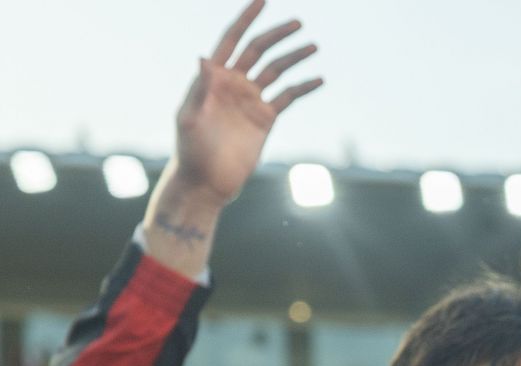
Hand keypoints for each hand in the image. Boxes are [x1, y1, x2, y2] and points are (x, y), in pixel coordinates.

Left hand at [170, 1, 322, 205]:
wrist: (206, 181)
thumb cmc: (190, 150)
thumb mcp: (190, 118)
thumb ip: (199, 88)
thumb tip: (204, 58)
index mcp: (213, 77)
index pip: (232, 39)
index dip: (246, 18)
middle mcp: (233, 83)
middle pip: (259, 50)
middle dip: (277, 35)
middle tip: (298, 23)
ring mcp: (250, 100)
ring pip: (276, 71)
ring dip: (294, 58)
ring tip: (313, 47)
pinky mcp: (265, 118)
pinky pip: (288, 97)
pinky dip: (303, 88)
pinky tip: (318, 80)